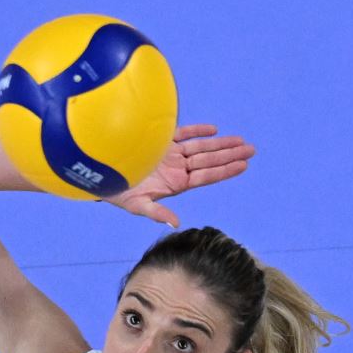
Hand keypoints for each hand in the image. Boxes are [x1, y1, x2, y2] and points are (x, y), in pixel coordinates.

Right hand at [105, 124, 255, 228]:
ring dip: (220, 143)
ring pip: (200, 147)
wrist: (100, 172)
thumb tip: (176, 223)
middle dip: (230, 154)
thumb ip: (156, 213)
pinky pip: (183, 134)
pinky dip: (197, 130)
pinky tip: (214, 129)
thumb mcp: (136, 205)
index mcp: (175, 184)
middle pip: (208, 160)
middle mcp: (176, 169)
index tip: (244, 165)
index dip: (224, 170)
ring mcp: (170, 154)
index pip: (206, 176)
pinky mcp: (161, 141)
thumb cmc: (117, 192)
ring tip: (241, 141)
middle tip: (252, 149)